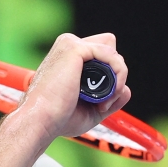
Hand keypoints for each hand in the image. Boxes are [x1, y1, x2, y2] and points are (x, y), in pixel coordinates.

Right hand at [19, 33, 131, 150]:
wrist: (40, 121)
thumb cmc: (58, 118)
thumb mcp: (91, 109)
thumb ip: (110, 98)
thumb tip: (127, 90)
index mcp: (67, 57)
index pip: (101, 55)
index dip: (108, 76)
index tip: (100, 104)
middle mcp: (68, 46)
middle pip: (109, 46)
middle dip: (113, 72)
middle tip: (103, 100)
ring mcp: (71, 44)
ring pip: (113, 51)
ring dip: (117, 78)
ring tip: (103, 101)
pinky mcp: (76, 48)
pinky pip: (112, 55)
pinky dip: (118, 75)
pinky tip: (109, 93)